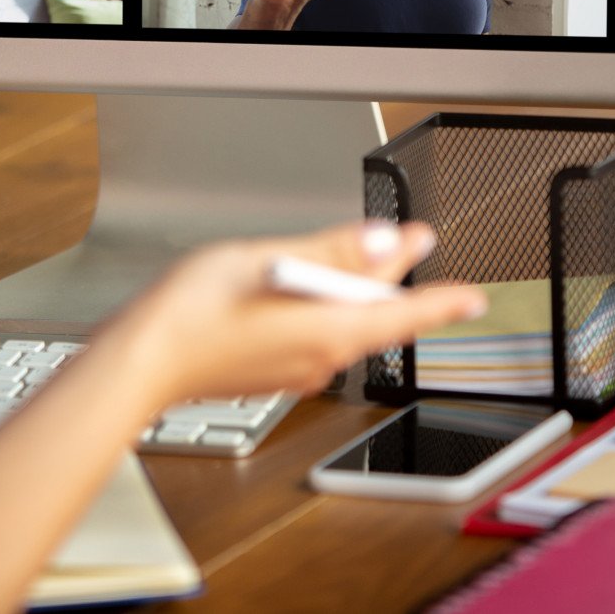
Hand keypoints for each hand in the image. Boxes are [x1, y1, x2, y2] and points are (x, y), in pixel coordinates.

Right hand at [108, 221, 487, 407]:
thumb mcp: (270, 258)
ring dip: (348, 290)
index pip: (404, 315)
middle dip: (389, 277)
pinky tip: (295, 287)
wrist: (142, 362)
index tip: (471, 297)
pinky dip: (318, 308)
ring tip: (341, 255)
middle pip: (373, 314)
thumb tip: (388, 242)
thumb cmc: (194, 310)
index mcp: (329, 331)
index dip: (441, 302)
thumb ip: (333, 251)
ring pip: (343, 323)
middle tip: (405, 240)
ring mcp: (297, 370)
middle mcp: (321, 358)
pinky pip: (315, 336)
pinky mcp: (274, 373)